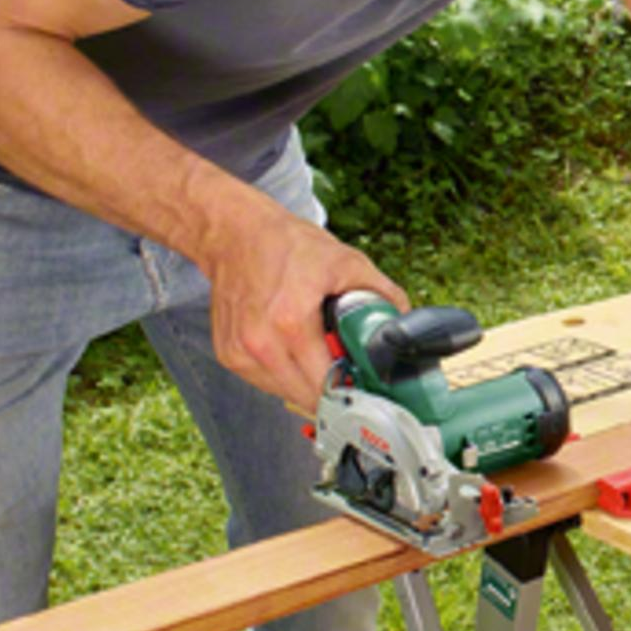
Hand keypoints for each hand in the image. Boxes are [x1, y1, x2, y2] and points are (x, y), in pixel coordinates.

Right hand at [197, 199, 405, 411]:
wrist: (235, 234)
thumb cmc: (285, 245)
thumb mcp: (346, 261)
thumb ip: (382, 293)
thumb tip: (403, 321)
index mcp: (290, 322)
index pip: (327, 384)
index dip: (352, 390)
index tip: (366, 386)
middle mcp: (260, 343)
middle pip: (307, 397)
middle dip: (332, 390)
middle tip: (348, 375)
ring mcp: (239, 352)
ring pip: (284, 393)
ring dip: (306, 384)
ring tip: (320, 357)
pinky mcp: (228, 354)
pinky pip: (264, 381)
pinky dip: (283, 374)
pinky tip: (294, 351)